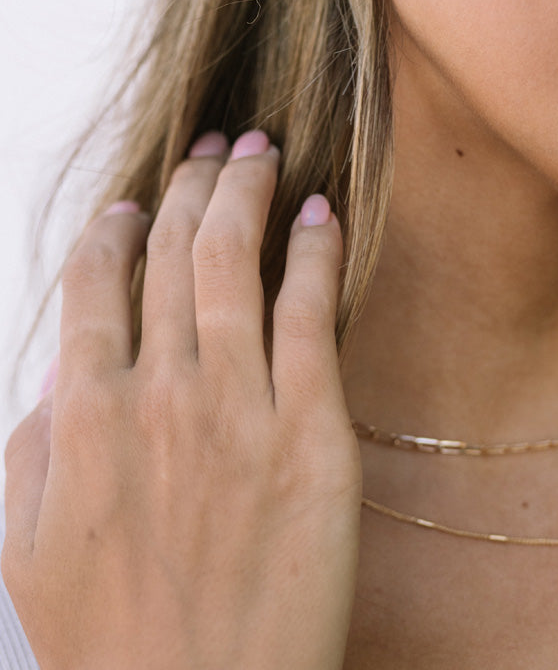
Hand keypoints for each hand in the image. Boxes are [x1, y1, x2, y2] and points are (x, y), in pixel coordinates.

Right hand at [2, 131, 361, 669]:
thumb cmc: (112, 647)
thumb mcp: (30, 549)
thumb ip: (36, 447)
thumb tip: (62, 372)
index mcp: (84, 417)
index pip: (93, 285)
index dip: (113, 230)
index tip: (131, 202)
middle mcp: (159, 395)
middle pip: (168, 253)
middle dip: (188, 183)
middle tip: (211, 146)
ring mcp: (237, 408)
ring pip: (233, 263)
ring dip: (244, 190)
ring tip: (257, 147)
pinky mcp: (313, 432)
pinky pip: (311, 315)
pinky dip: (314, 251)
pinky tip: (319, 210)